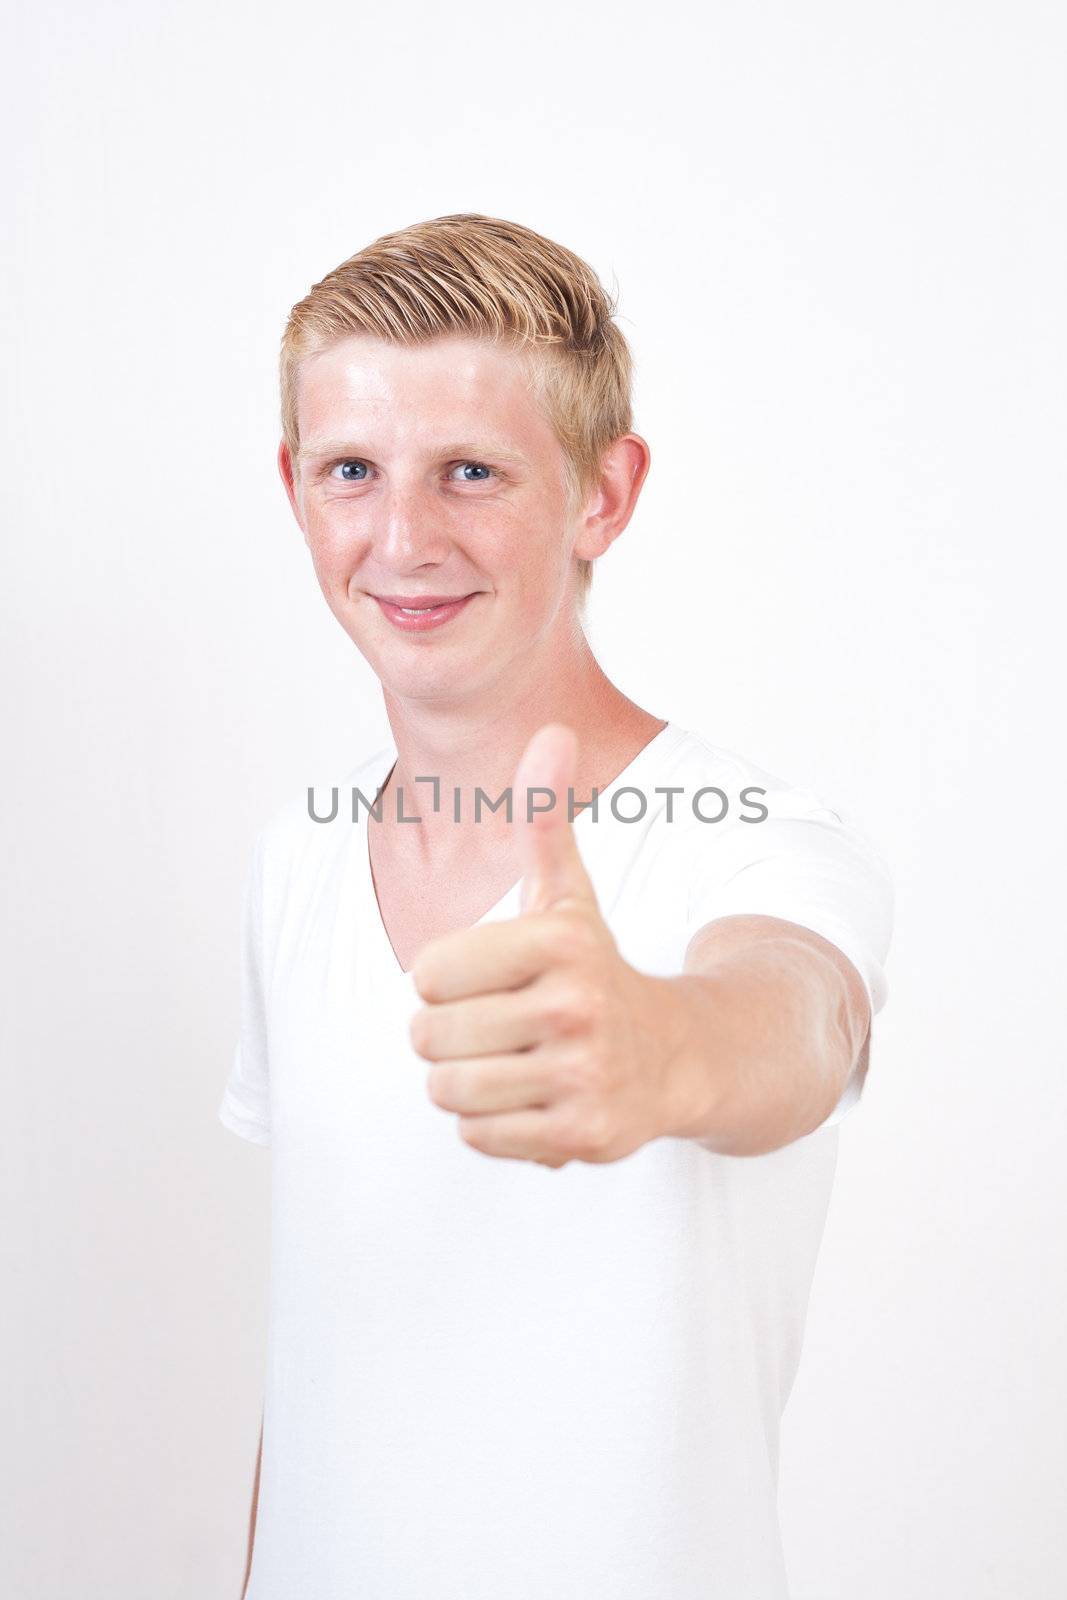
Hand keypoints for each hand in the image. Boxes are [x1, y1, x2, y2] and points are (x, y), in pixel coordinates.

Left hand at [409, 724, 683, 1166]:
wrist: (680, 1056)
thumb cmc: (595, 969)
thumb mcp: (569, 896)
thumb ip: (543, 821)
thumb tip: (553, 732)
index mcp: (560, 940)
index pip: (426, 972)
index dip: (444, 977)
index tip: (488, 977)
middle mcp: (576, 1007)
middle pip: (429, 1037)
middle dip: (448, 1035)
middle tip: (495, 1027)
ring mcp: (583, 1076)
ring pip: (448, 1091)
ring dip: (463, 1082)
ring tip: (508, 1063)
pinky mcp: (583, 1136)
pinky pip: (478, 1137)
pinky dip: (492, 1125)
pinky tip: (534, 1099)